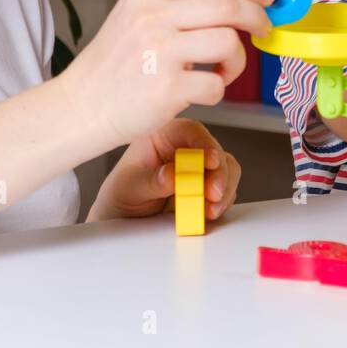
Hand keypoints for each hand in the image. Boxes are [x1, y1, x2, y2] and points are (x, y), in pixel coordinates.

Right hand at [61, 0, 273, 149]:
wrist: (81, 107)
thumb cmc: (114, 68)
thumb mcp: (135, 17)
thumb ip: (177, 6)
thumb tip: (234, 1)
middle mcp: (153, 17)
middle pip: (227, 5)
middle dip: (256, 17)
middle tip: (264, 30)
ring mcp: (160, 52)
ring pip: (228, 42)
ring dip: (237, 60)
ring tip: (222, 71)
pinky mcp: (167, 87)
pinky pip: (217, 84)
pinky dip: (218, 90)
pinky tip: (201, 92)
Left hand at [87, 119, 241, 221]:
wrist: (121, 216)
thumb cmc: (121, 192)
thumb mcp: (129, 187)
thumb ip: (151, 181)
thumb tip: (172, 175)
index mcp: (164, 137)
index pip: (191, 131)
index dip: (205, 143)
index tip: (211, 161)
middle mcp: (185, 149)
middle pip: (214, 151)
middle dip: (219, 173)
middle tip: (213, 194)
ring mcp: (198, 168)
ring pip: (225, 169)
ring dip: (224, 189)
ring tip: (210, 209)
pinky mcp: (205, 187)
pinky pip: (224, 189)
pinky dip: (222, 201)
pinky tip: (209, 212)